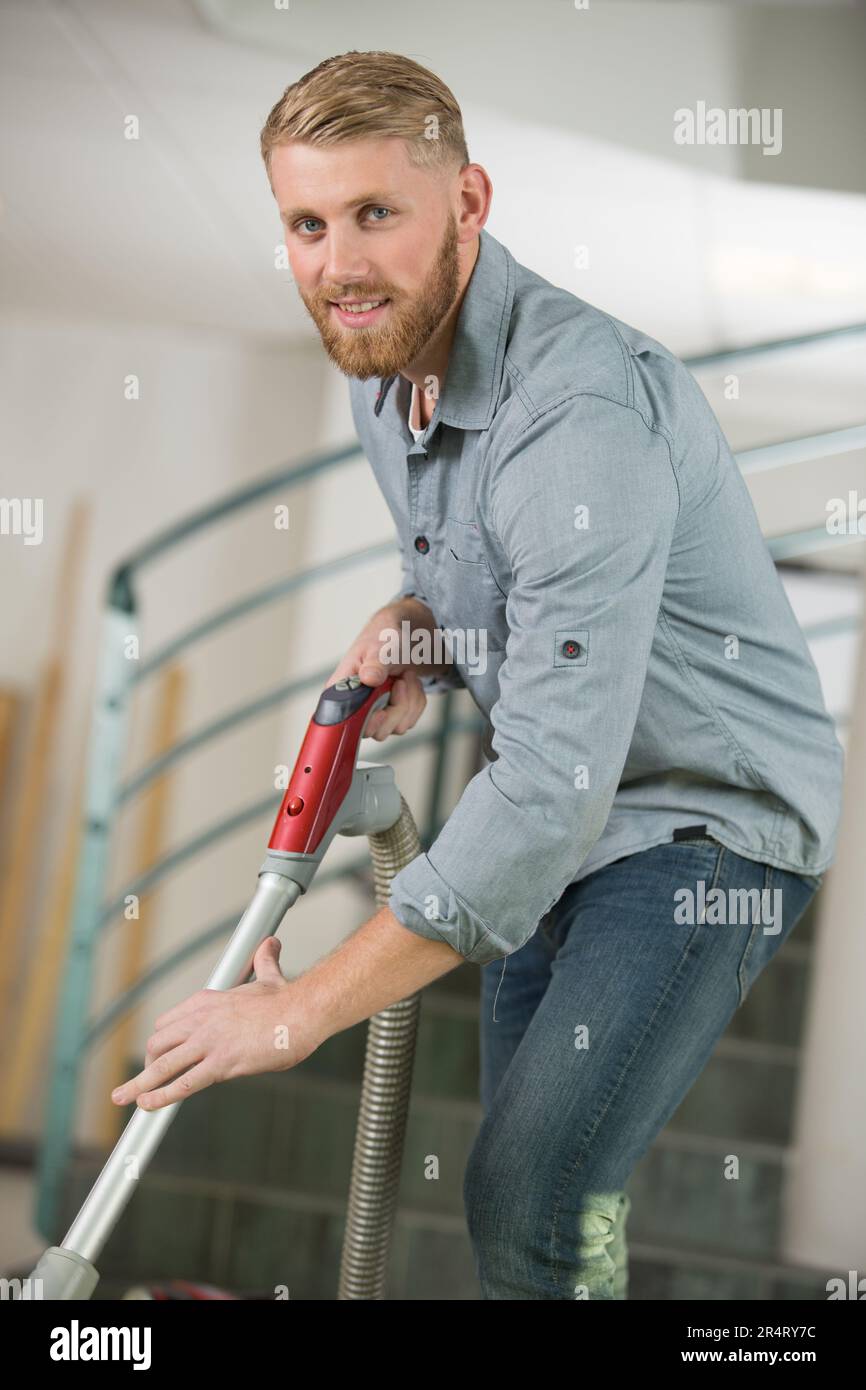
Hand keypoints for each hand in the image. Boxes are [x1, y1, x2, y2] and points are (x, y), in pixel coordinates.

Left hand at [110, 937, 315, 1111]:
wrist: (303, 1012)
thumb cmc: (289, 1001)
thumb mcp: (270, 977)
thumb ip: (264, 961)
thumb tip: (270, 944)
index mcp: (208, 1001)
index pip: (169, 1023)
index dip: (161, 1044)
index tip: (158, 1057)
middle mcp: (202, 1019)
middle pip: (159, 1043)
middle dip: (148, 1064)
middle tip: (141, 1083)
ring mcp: (209, 1042)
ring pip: (163, 1064)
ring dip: (139, 1083)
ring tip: (122, 1097)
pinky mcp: (221, 1062)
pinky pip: (183, 1082)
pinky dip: (161, 1095)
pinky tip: (147, 1105)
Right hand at [325, 600, 433, 741]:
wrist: (404, 635)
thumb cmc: (385, 637)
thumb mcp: (380, 646)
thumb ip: (375, 663)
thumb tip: (368, 678)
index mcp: (341, 690)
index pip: (344, 722)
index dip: (365, 723)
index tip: (382, 709)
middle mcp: (355, 706)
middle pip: (376, 731)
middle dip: (396, 706)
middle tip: (400, 680)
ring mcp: (375, 713)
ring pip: (397, 727)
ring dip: (410, 700)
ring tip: (405, 675)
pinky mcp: (392, 715)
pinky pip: (410, 720)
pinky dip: (416, 701)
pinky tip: (410, 683)